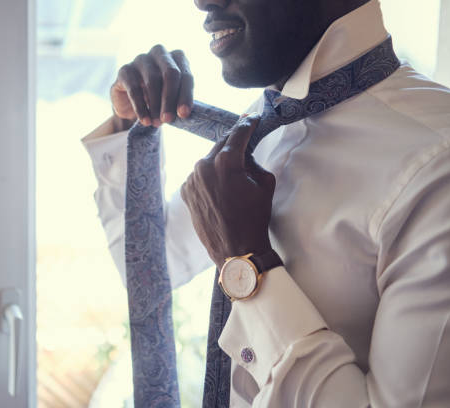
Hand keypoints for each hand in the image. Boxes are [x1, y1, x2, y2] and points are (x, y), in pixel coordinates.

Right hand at [110, 44, 193, 129]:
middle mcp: (160, 53)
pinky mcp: (125, 70)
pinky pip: (134, 89)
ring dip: (155, 105)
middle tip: (168, 119)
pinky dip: (140, 107)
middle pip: (170, 73)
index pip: (185, 74)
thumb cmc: (158, 99)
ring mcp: (141, 59)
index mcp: (177, 57)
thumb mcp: (172, 100)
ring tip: (156, 123)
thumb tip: (183, 112)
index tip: (183, 114)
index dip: (185, 95)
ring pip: (152, 80)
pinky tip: (145, 120)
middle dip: (170, 99)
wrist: (132, 104)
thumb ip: (179, 101)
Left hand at [180, 115, 275, 268]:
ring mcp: (191, 179)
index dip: (248, 124)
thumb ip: (253, 161)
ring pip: (208, 160)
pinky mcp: (185, 191)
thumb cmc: (254, 217)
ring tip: (232, 167)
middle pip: (221, 144)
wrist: (235, 249)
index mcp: (224, 161)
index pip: (238, 134)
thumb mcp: (264, 183)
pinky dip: (209, 176)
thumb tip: (245, 153)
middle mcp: (203, 166)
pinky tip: (220, 185)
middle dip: (233, 140)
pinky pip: (199, 176)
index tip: (252, 118)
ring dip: (219, 159)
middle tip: (244, 131)